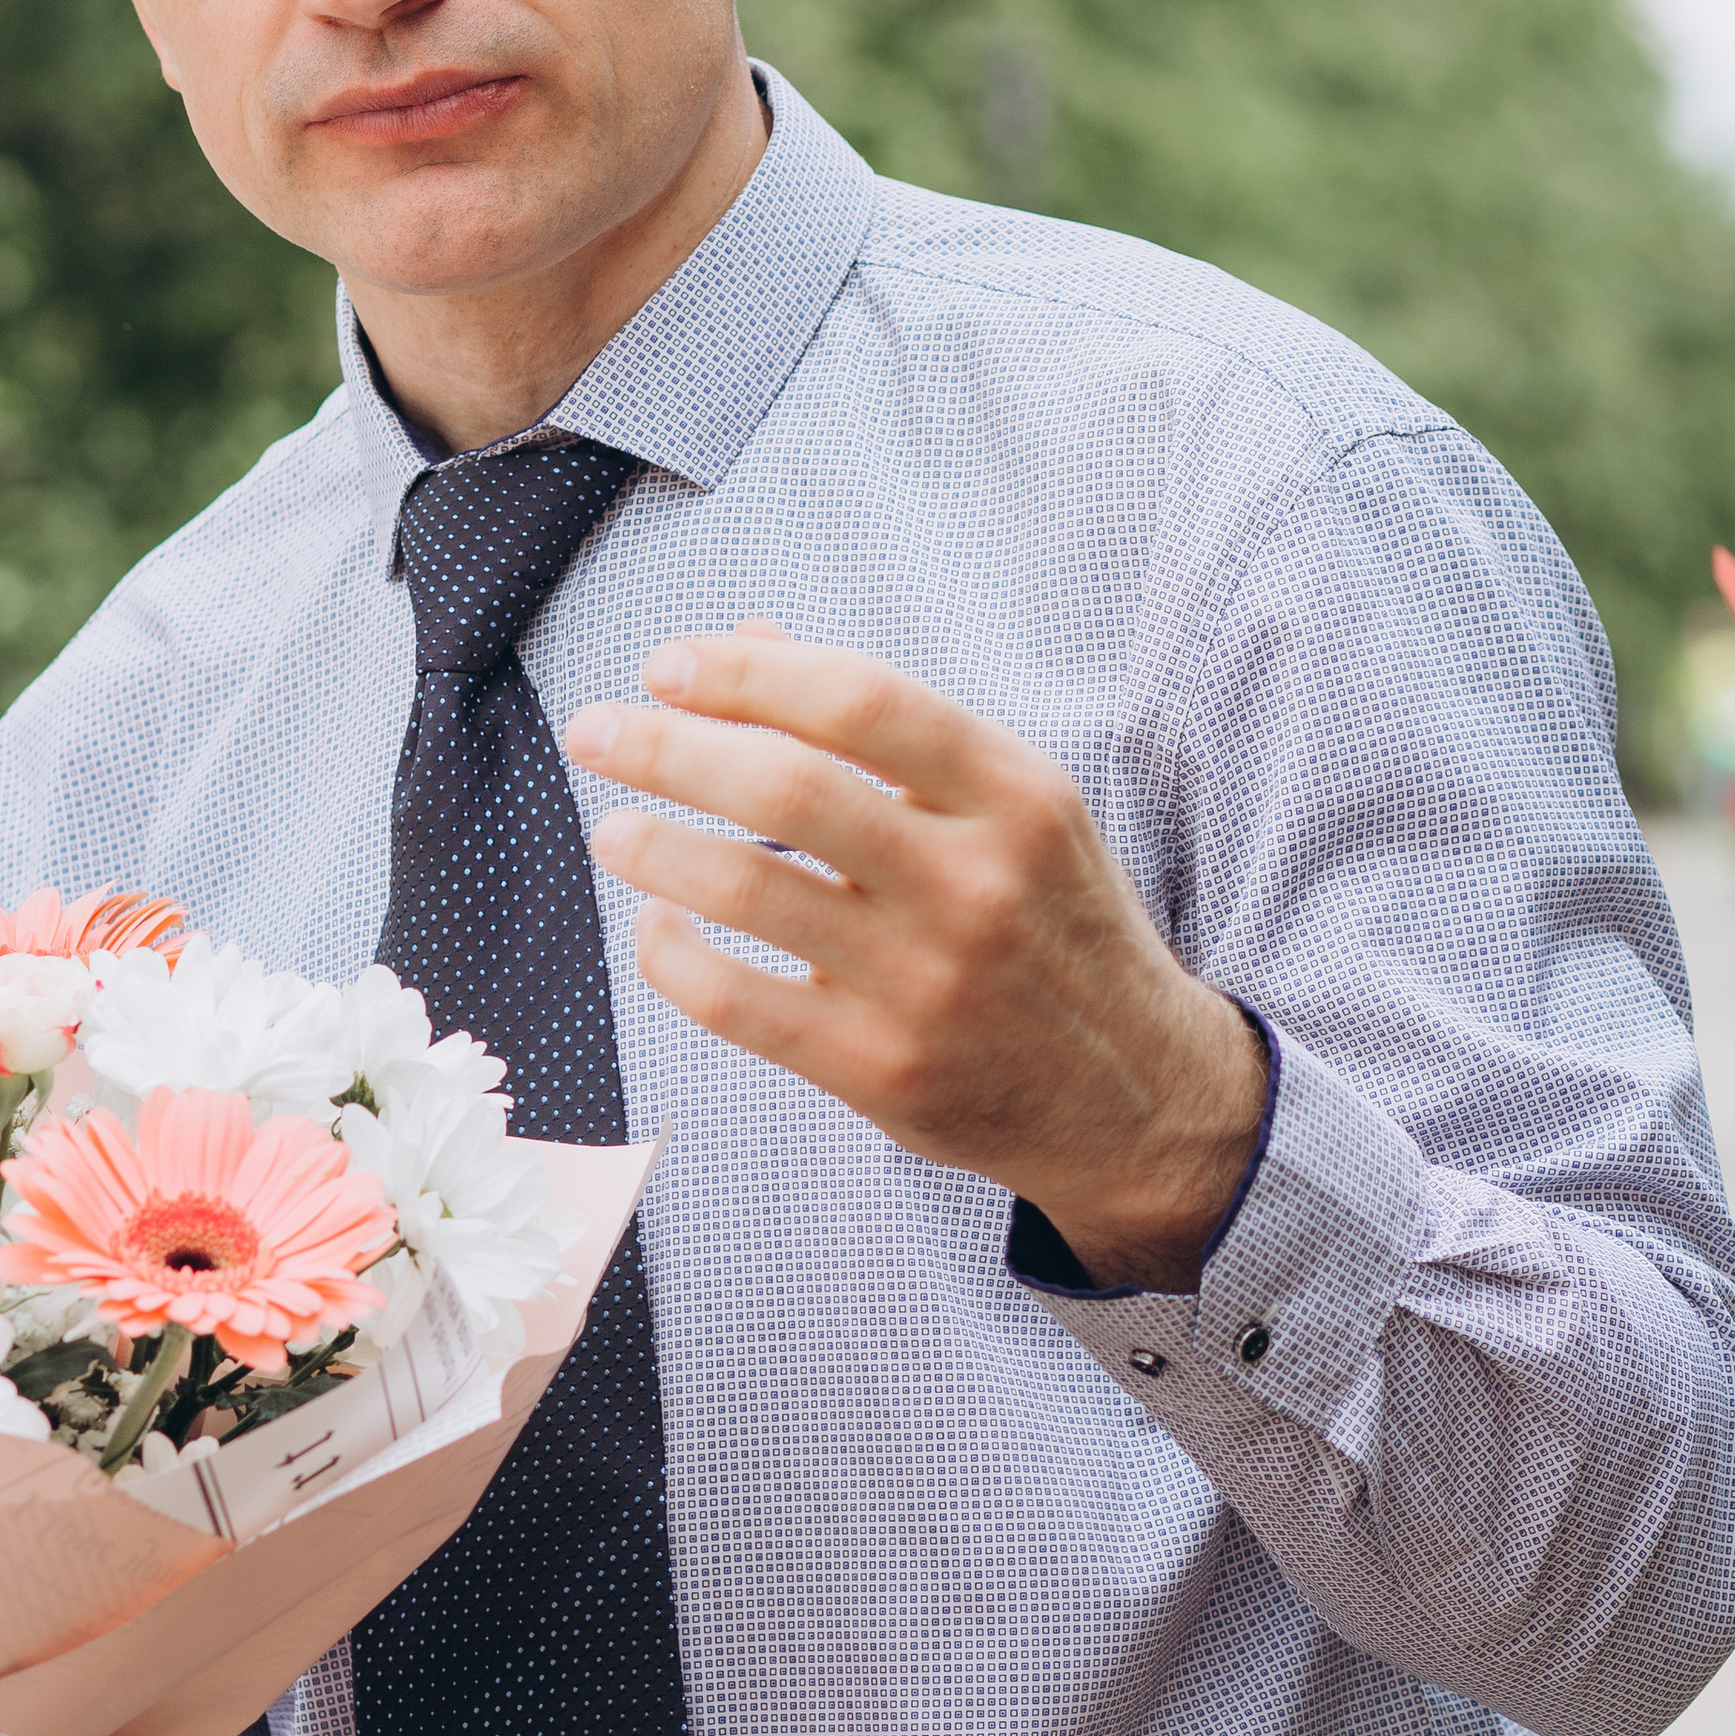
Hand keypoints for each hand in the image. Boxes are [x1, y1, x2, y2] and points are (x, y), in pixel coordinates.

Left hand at [565, 628, 1266, 1288]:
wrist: (1138, 1097)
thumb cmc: (1052, 924)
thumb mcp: (1011, 806)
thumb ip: (884, 723)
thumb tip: (744, 638)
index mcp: (1014, 794)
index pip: (858, 698)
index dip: (745, 673)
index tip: (666, 665)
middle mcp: (974, 882)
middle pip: (785, 786)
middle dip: (664, 747)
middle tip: (596, 730)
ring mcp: (925, 981)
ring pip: (747, 888)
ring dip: (652, 846)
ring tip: (613, 829)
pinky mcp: (879, 1068)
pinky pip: (736, 1001)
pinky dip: (671, 955)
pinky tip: (656, 926)